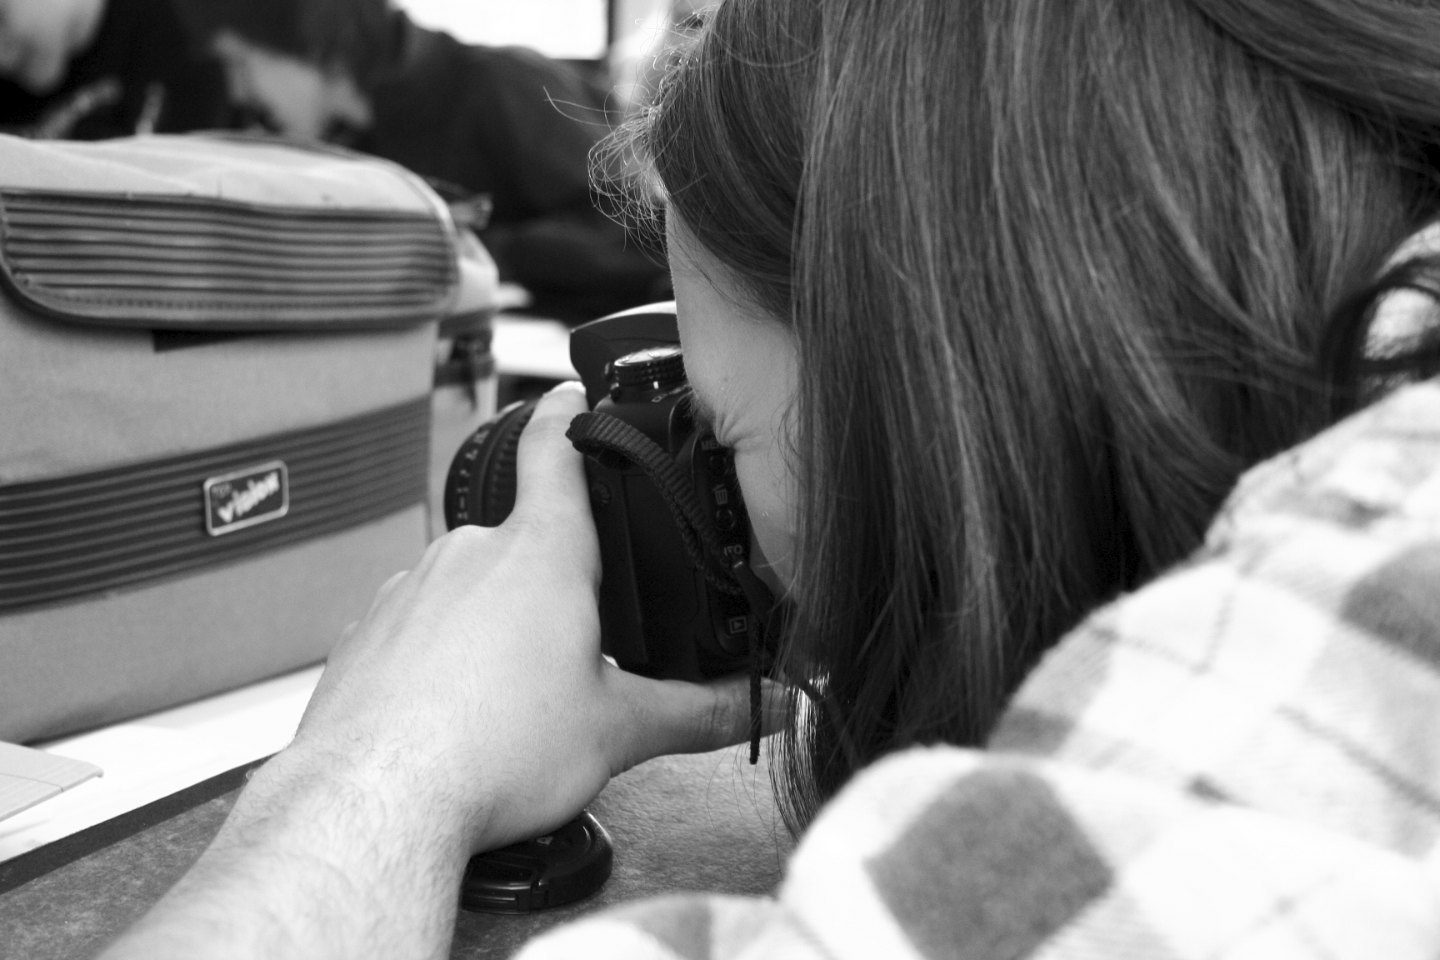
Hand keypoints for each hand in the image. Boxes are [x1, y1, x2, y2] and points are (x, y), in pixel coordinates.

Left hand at [288, 383, 764, 850]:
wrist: (376, 802)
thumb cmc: (490, 752)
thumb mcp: (618, 731)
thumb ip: (700, 712)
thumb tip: (762, 705)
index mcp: (541, 553)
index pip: (557, 446)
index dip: (571, 411)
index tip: (575, 394)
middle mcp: (468, 554)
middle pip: (522, 542)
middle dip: (551, 586)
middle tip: (575, 652)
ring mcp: (409, 589)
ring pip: (469, 590)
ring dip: (495, 626)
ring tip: (513, 701)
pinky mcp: (367, 634)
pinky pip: (419, 630)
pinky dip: (442, 660)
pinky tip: (456, 715)